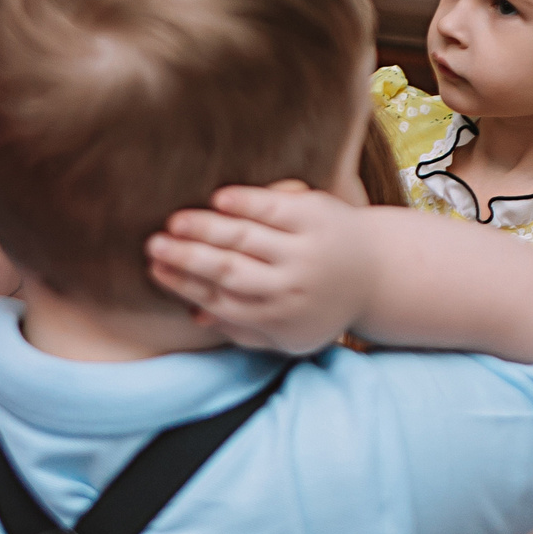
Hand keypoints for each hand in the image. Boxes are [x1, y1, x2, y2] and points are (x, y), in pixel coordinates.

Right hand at [146, 183, 380, 355]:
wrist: (379, 274)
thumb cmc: (319, 304)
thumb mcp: (286, 333)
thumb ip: (241, 330)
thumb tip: (194, 316)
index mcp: (278, 318)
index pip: (219, 300)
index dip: (183, 284)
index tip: (155, 269)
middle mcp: (290, 287)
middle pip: (227, 271)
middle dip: (186, 258)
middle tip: (153, 245)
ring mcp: (304, 250)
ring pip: (245, 238)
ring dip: (205, 228)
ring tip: (174, 222)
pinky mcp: (315, 215)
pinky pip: (273, 208)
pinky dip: (245, 203)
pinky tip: (218, 200)